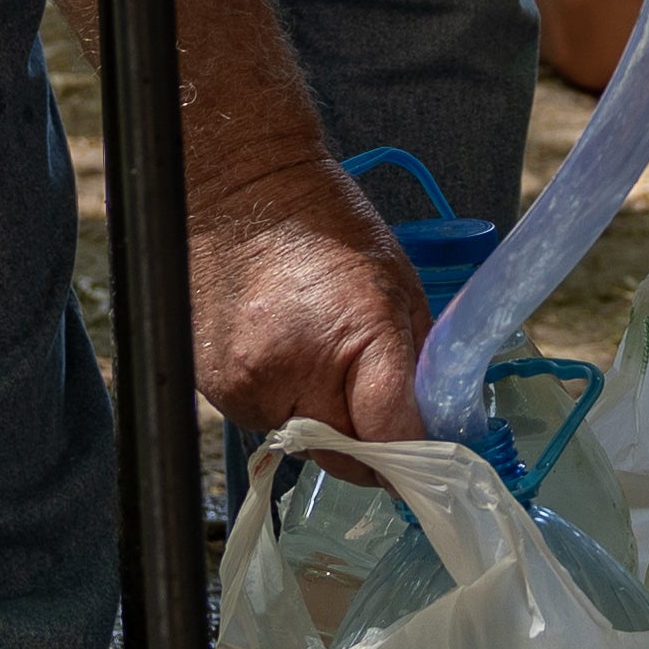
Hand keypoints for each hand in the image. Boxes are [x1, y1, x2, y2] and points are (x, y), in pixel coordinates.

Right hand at [192, 162, 429, 439]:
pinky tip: (285, 357)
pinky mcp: (216, 389)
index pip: (392, 437)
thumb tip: (433, 424)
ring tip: (320, 363)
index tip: (426, 457)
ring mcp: (248, 384)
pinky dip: (284, 406)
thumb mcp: (397, 284)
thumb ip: (415, 363)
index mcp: (356, 333)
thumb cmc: (323, 224)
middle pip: (346, 458)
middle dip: (370, 447)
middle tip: (378, 413)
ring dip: (323, 425)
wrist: (237, 190)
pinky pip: (266, 424)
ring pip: (304, 446)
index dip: (415, 454)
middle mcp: (295, 369)